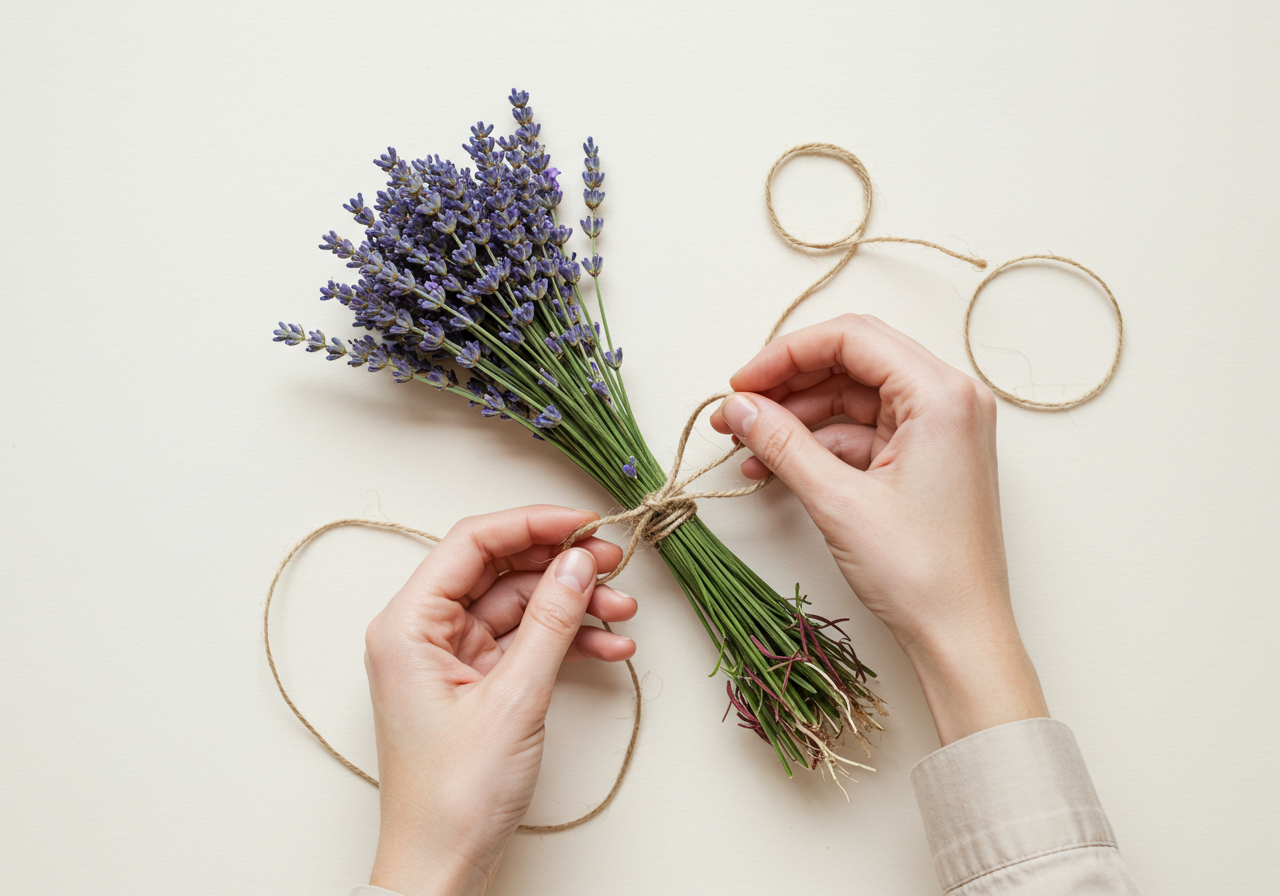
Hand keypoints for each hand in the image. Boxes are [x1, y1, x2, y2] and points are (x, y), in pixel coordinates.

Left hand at [363, 506, 636, 895]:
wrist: (443, 867)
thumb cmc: (454, 795)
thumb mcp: (514, 698)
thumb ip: (551, 621)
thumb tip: (579, 561)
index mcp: (407, 624)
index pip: (472, 543)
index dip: (533, 524)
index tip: (587, 523)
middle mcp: (423, 632)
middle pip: (500, 570)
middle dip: (561, 565)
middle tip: (615, 564)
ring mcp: (450, 658)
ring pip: (519, 606)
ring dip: (573, 605)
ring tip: (622, 612)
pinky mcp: (475, 683)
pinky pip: (525, 642)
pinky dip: (567, 641)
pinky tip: (610, 645)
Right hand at [710, 313, 1047, 744]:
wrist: (960, 636)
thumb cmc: (920, 573)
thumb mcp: (837, 500)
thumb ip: (781, 442)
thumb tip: (738, 407)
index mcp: (941, 394)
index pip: (852, 338)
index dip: (786, 354)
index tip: (740, 384)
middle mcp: (949, 400)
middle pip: (853, 360)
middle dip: (788, 383)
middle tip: (737, 409)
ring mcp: (940, 430)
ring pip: (854, 397)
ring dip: (798, 417)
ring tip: (746, 443)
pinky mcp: (927, 459)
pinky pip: (864, 432)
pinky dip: (819, 445)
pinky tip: (776, 467)